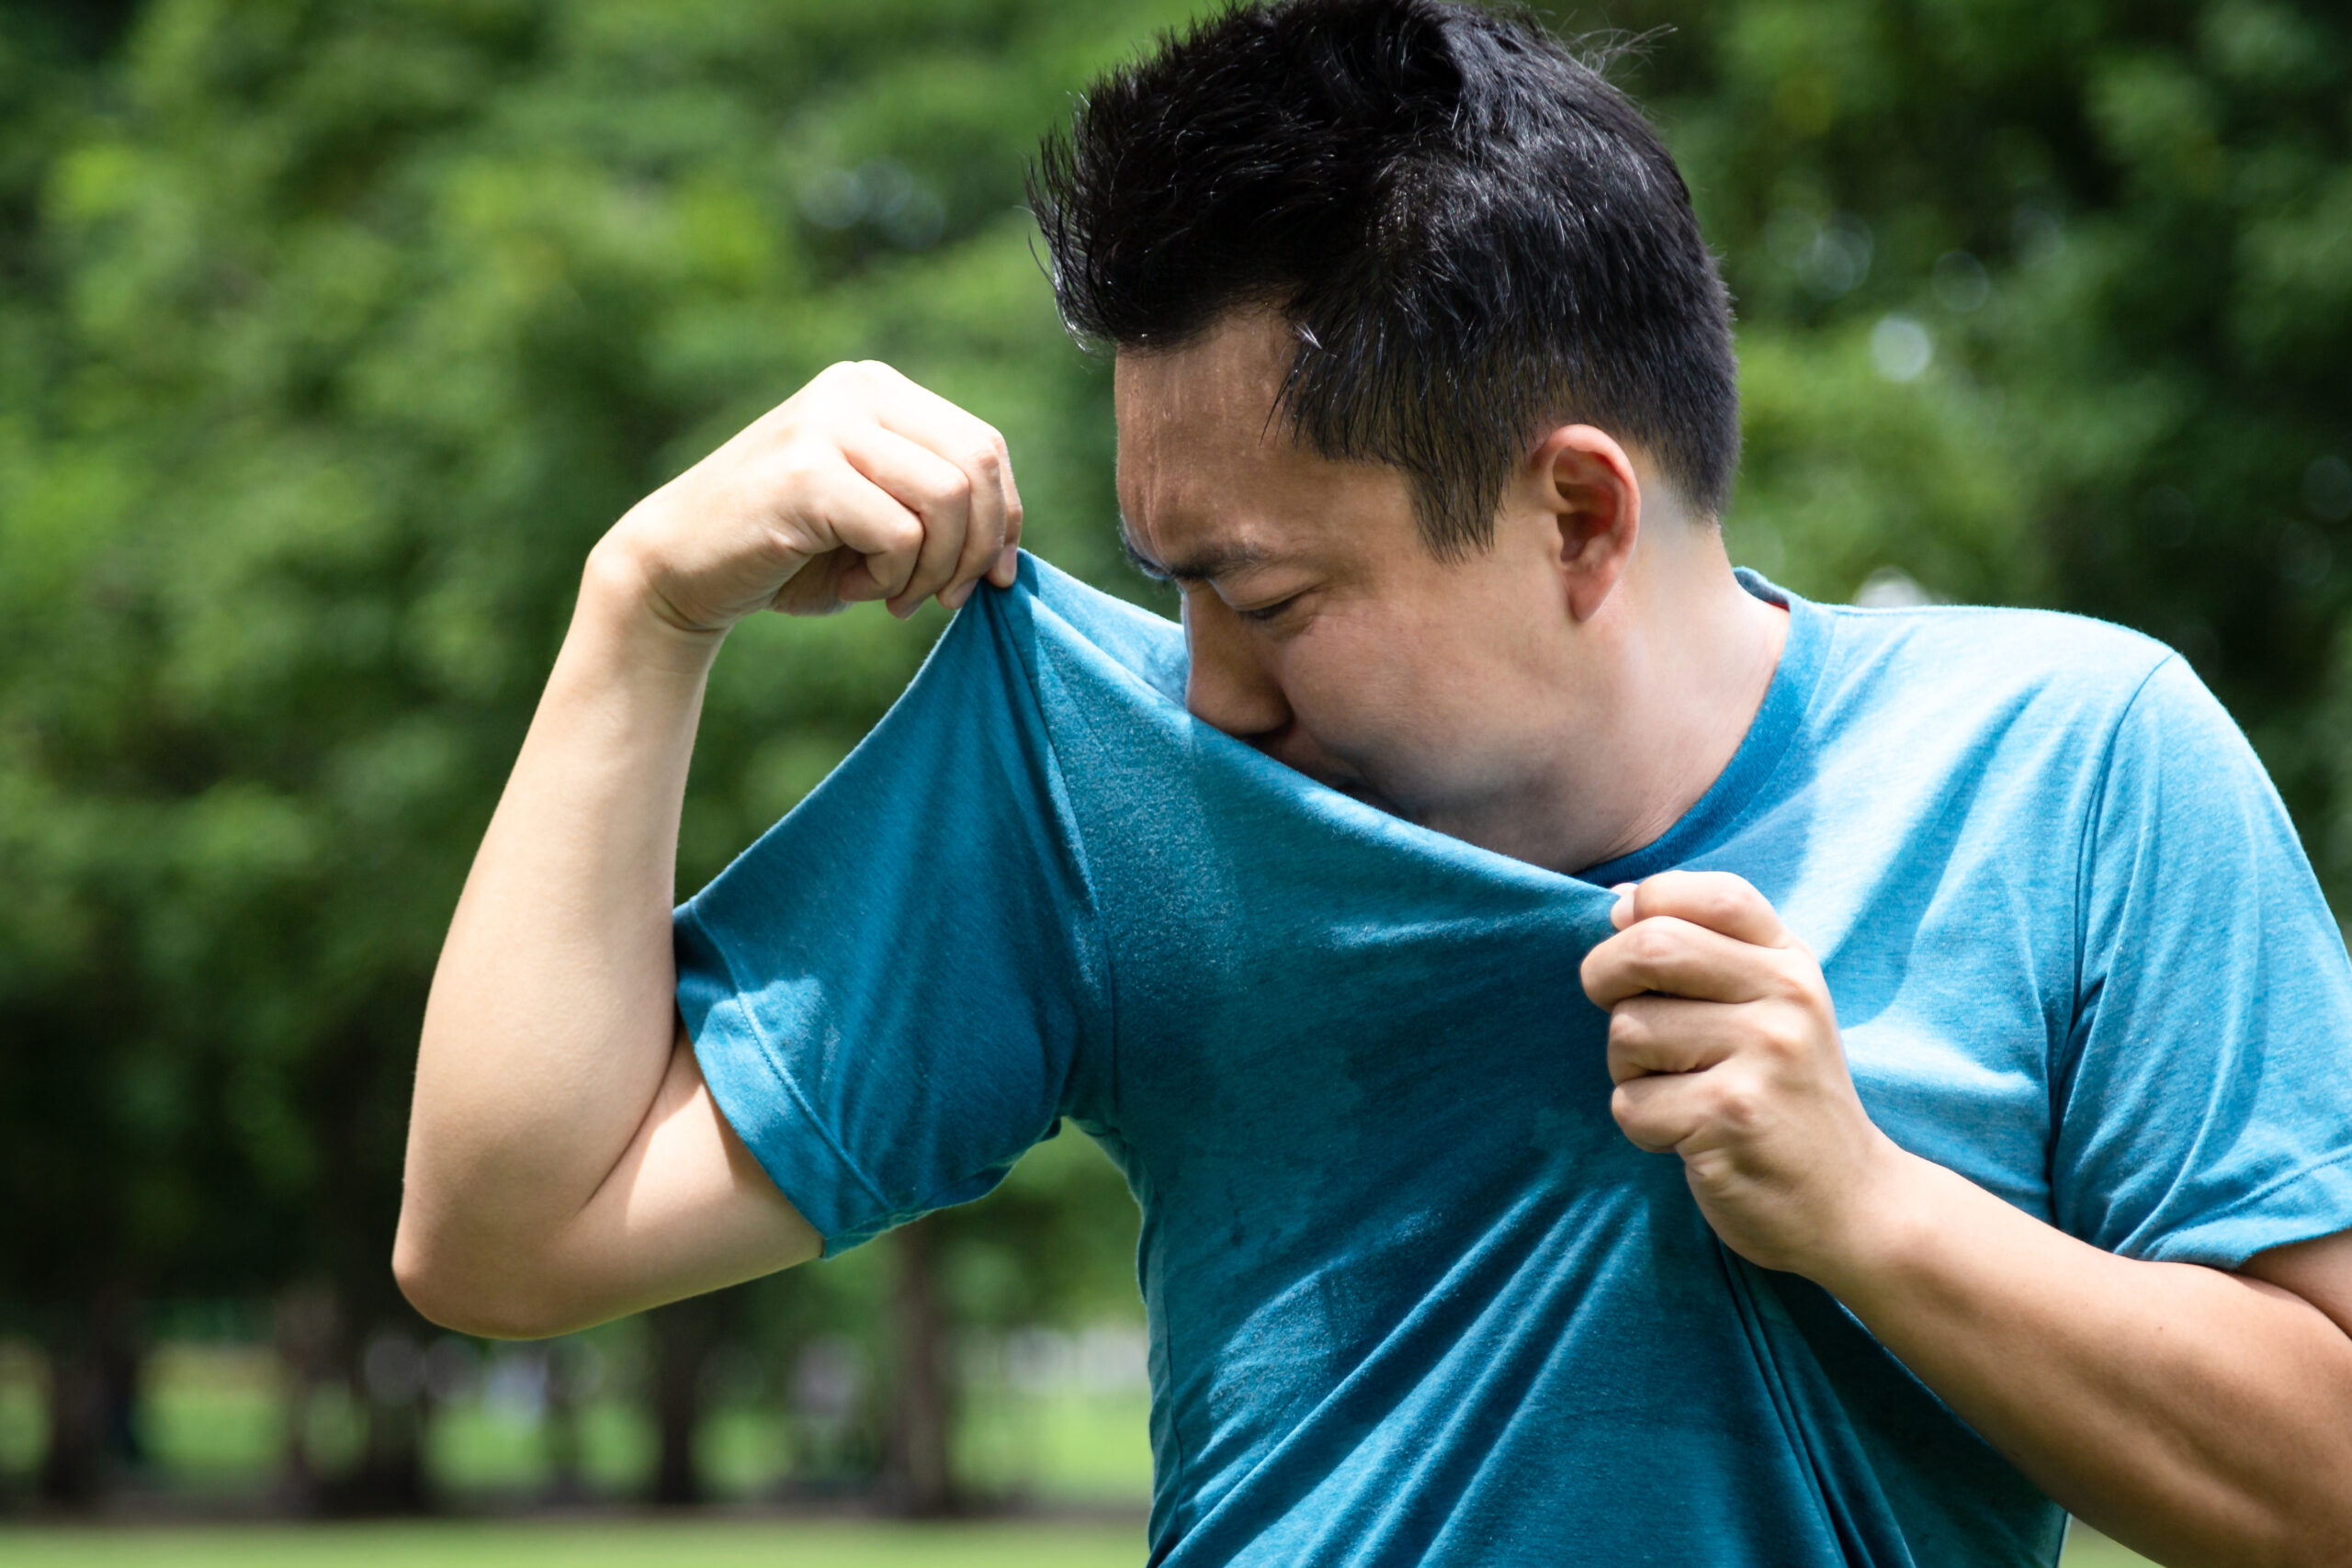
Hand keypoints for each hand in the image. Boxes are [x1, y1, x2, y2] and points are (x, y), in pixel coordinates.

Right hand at [595, 361, 1023, 633]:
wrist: (678, 570)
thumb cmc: (787, 555)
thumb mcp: (877, 520)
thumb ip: (938, 511)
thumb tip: (1012, 549)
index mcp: (877, 390)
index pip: (984, 445)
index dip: (1005, 518)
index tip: (992, 577)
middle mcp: (856, 389)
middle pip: (978, 464)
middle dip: (979, 547)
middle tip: (945, 598)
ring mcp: (828, 423)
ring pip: (949, 497)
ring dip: (935, 569)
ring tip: (894, 597)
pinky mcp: (806, 472)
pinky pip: (901, 533)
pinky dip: (892, 578)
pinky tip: (853, 589)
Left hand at [1579, 870, 1907, 1278]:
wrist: (1852, 1204)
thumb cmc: (1786, 1097)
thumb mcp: (1770, 1008)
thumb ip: (1704, 949)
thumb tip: (1619, 900)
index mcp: (1789, 961)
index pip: (1705, 893)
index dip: (1647, 911)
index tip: (1641, 955)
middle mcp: (1785, 997)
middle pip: (1649, 945)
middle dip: (1604, 977)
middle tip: (1628, 1023)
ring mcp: (1763, 1054)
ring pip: (1628, 1031)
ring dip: (1629, 1070)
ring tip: (1681, 1092)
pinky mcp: (1731, 1115)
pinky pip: (1631, 1103)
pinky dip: (1643, 1125)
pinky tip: (1689, 1136)